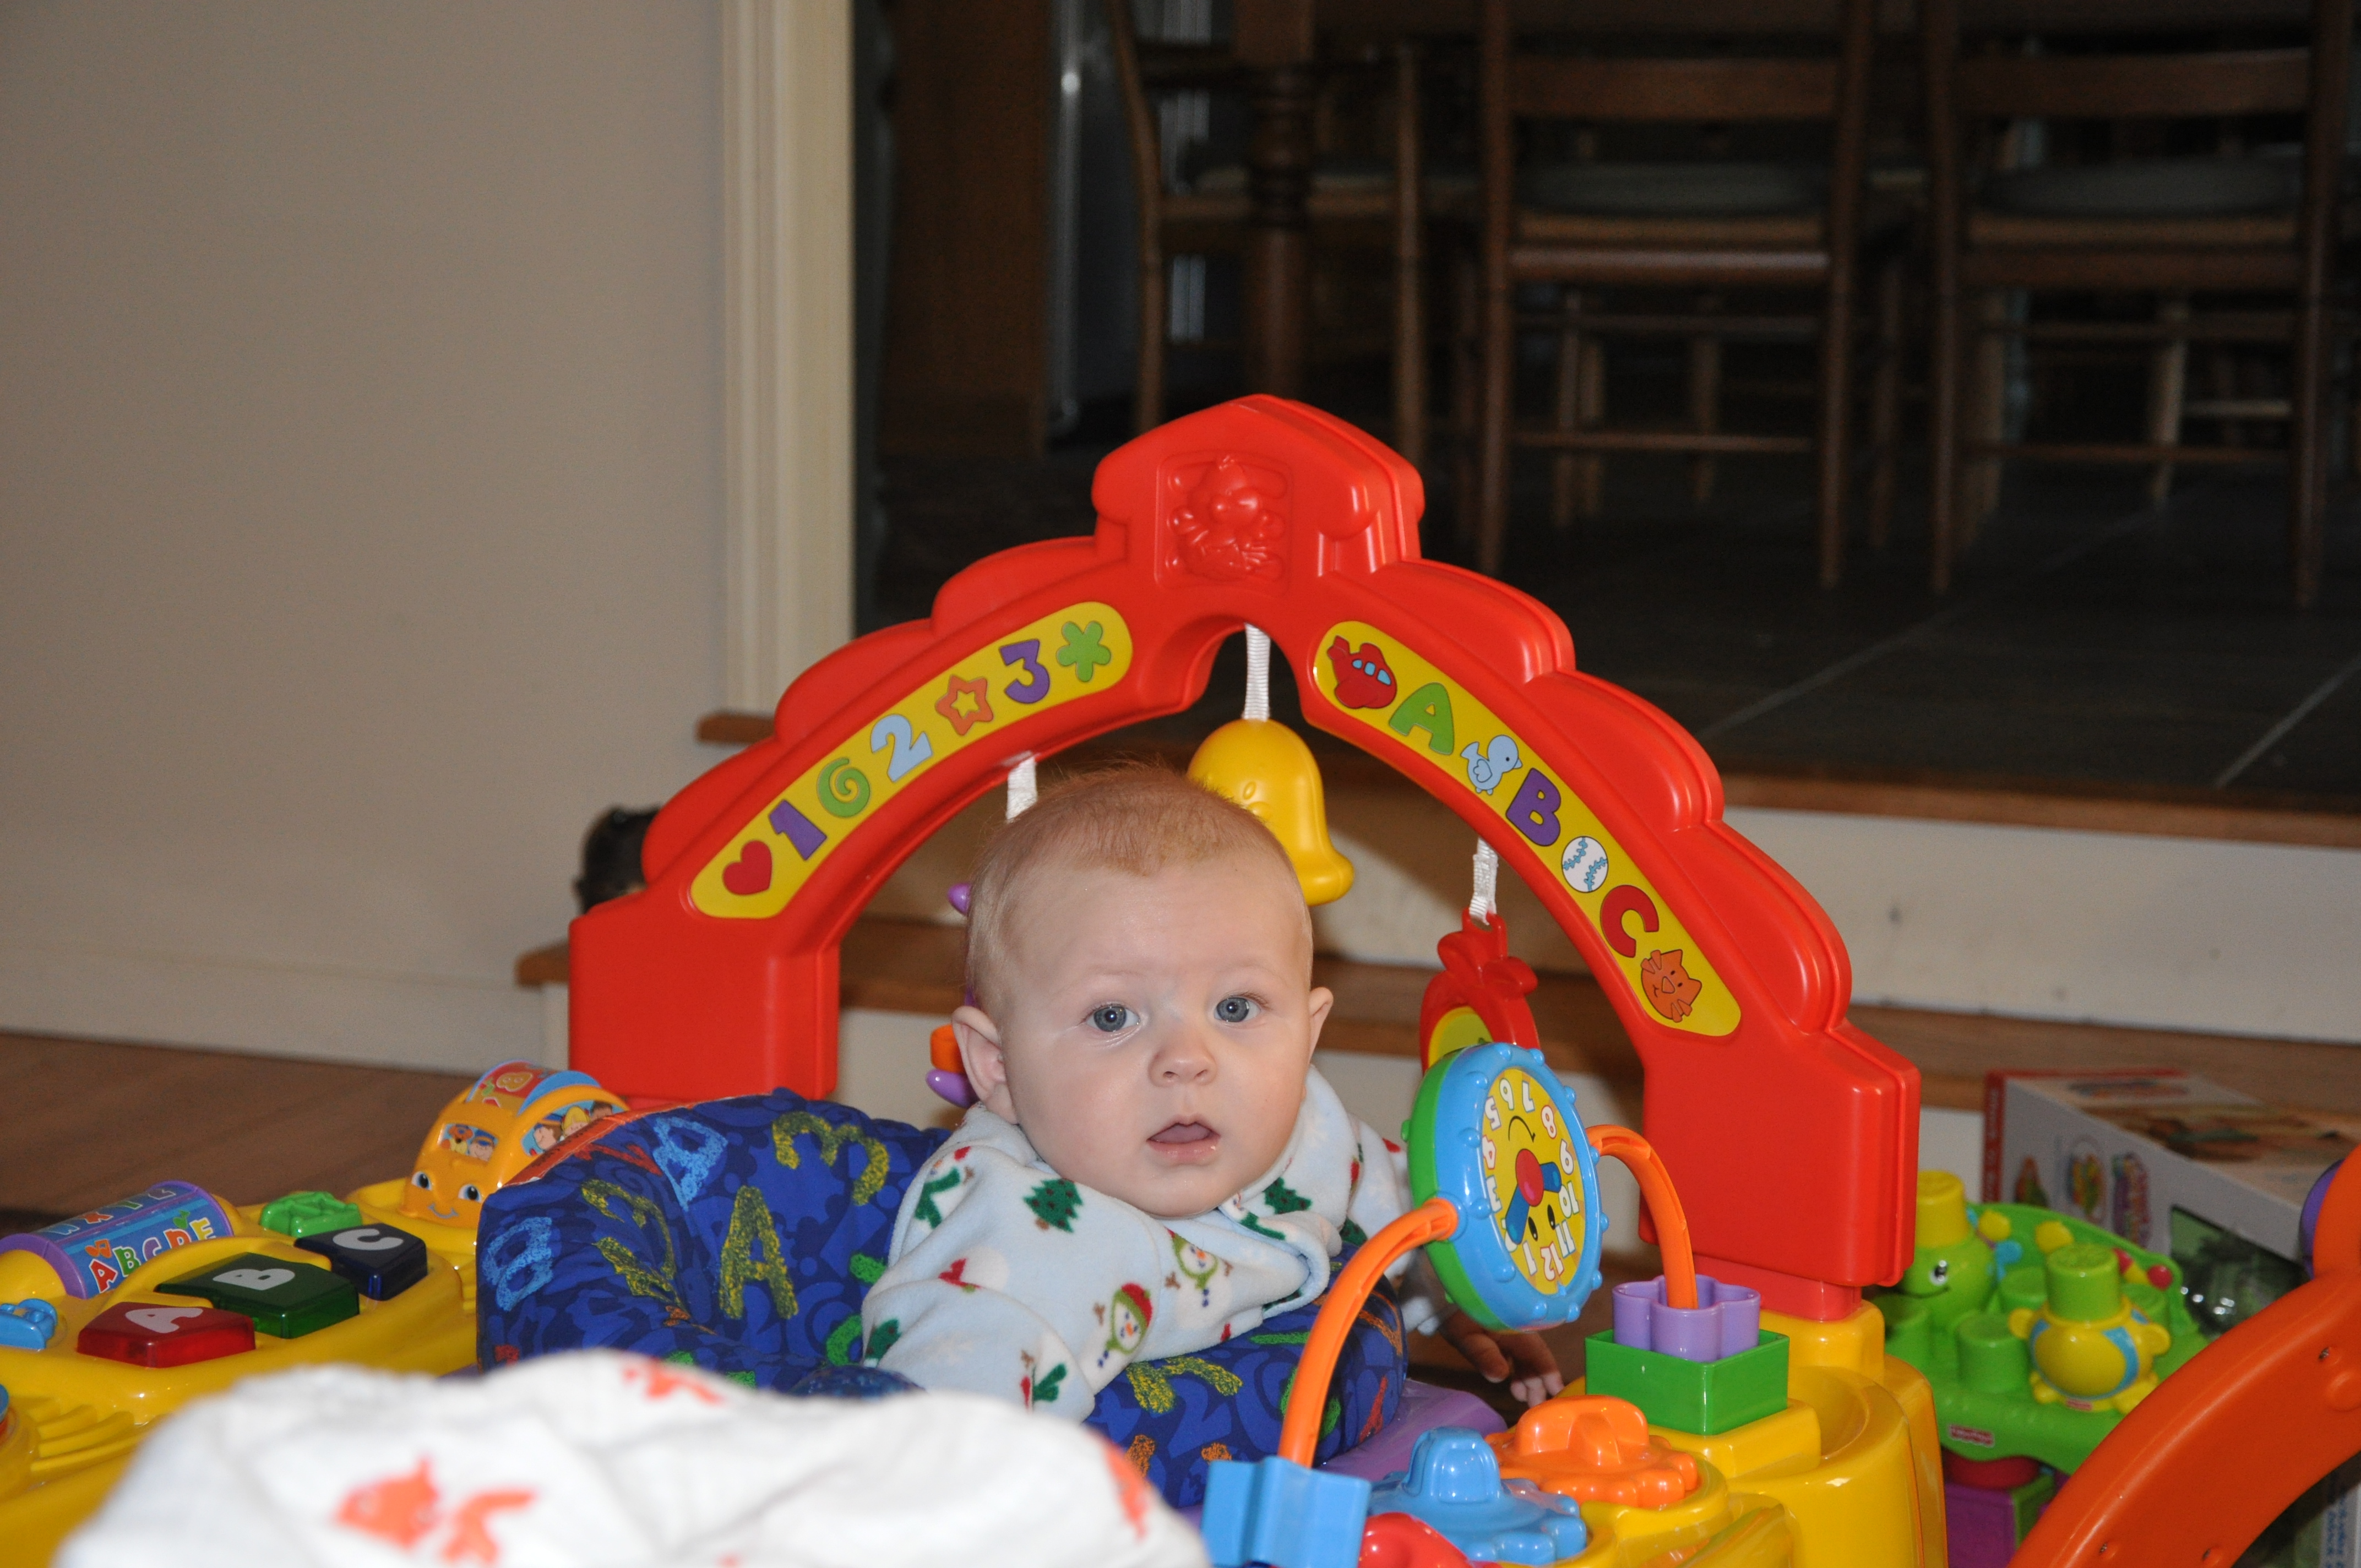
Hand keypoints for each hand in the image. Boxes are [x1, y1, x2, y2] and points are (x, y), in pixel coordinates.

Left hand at [1439, 1310, 1562, 1407]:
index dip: (1549, 1373)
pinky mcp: (1496, 1334)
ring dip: (1526, 1378)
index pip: (1538, 1353)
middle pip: (1532, 1357)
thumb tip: (1501, 1377)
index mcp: (1515, 1329)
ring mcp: (1506, 1332)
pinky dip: (1515, 1369)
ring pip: (1523, 1357)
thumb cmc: (1455, 1315)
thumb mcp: (1467, 1336)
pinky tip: (1511, 1383)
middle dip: (1537, 1382)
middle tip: (1536, 1405)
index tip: (1558, 1393)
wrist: (1439, 1294)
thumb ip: (1484, 1355)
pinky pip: (1512, 1354)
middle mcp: (1516, 1330)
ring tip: (1521, 1399)